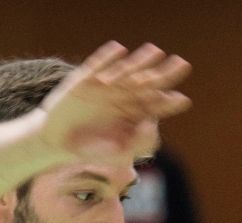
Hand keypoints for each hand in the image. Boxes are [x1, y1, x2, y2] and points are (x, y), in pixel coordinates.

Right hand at [38, 42, 191, 167]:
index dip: (170, 103)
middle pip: (148, 83)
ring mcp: (105, 86)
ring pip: (126, 71)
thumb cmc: (92, 149)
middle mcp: (123, 97)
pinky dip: (107, 58)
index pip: (156, 106)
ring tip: (157, 52)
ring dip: (141, 61)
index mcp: (134, 114)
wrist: (59, 142)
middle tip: (183, 65)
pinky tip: (120, 50)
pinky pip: (97, 66)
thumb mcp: (118, 153)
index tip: (182, 101)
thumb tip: (152, 125)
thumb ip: (138, 142)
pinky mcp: (84, 80)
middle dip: (165, 74)